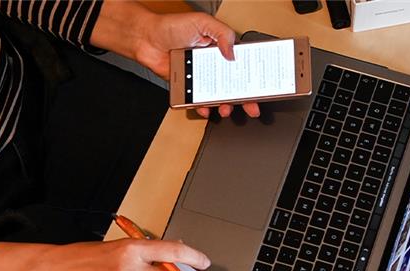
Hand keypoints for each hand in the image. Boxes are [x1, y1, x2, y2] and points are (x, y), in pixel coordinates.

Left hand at [91, 4, 258, 117]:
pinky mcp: (189, 87)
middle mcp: (212, 64)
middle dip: (245, 98)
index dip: (253, 76)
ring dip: (225, 105)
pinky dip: (203, 108)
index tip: (262, 86)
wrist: (146, 39)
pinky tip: (206, 109)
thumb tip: (232, 53)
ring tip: (226, 109)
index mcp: (220, 49)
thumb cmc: (171, 26)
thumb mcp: (202, 22)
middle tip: (252, 107)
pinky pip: (198, 101)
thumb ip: (222, 33)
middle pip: (234, 85)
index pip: (242, 65)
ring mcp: (201, 77)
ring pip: (218, 96)